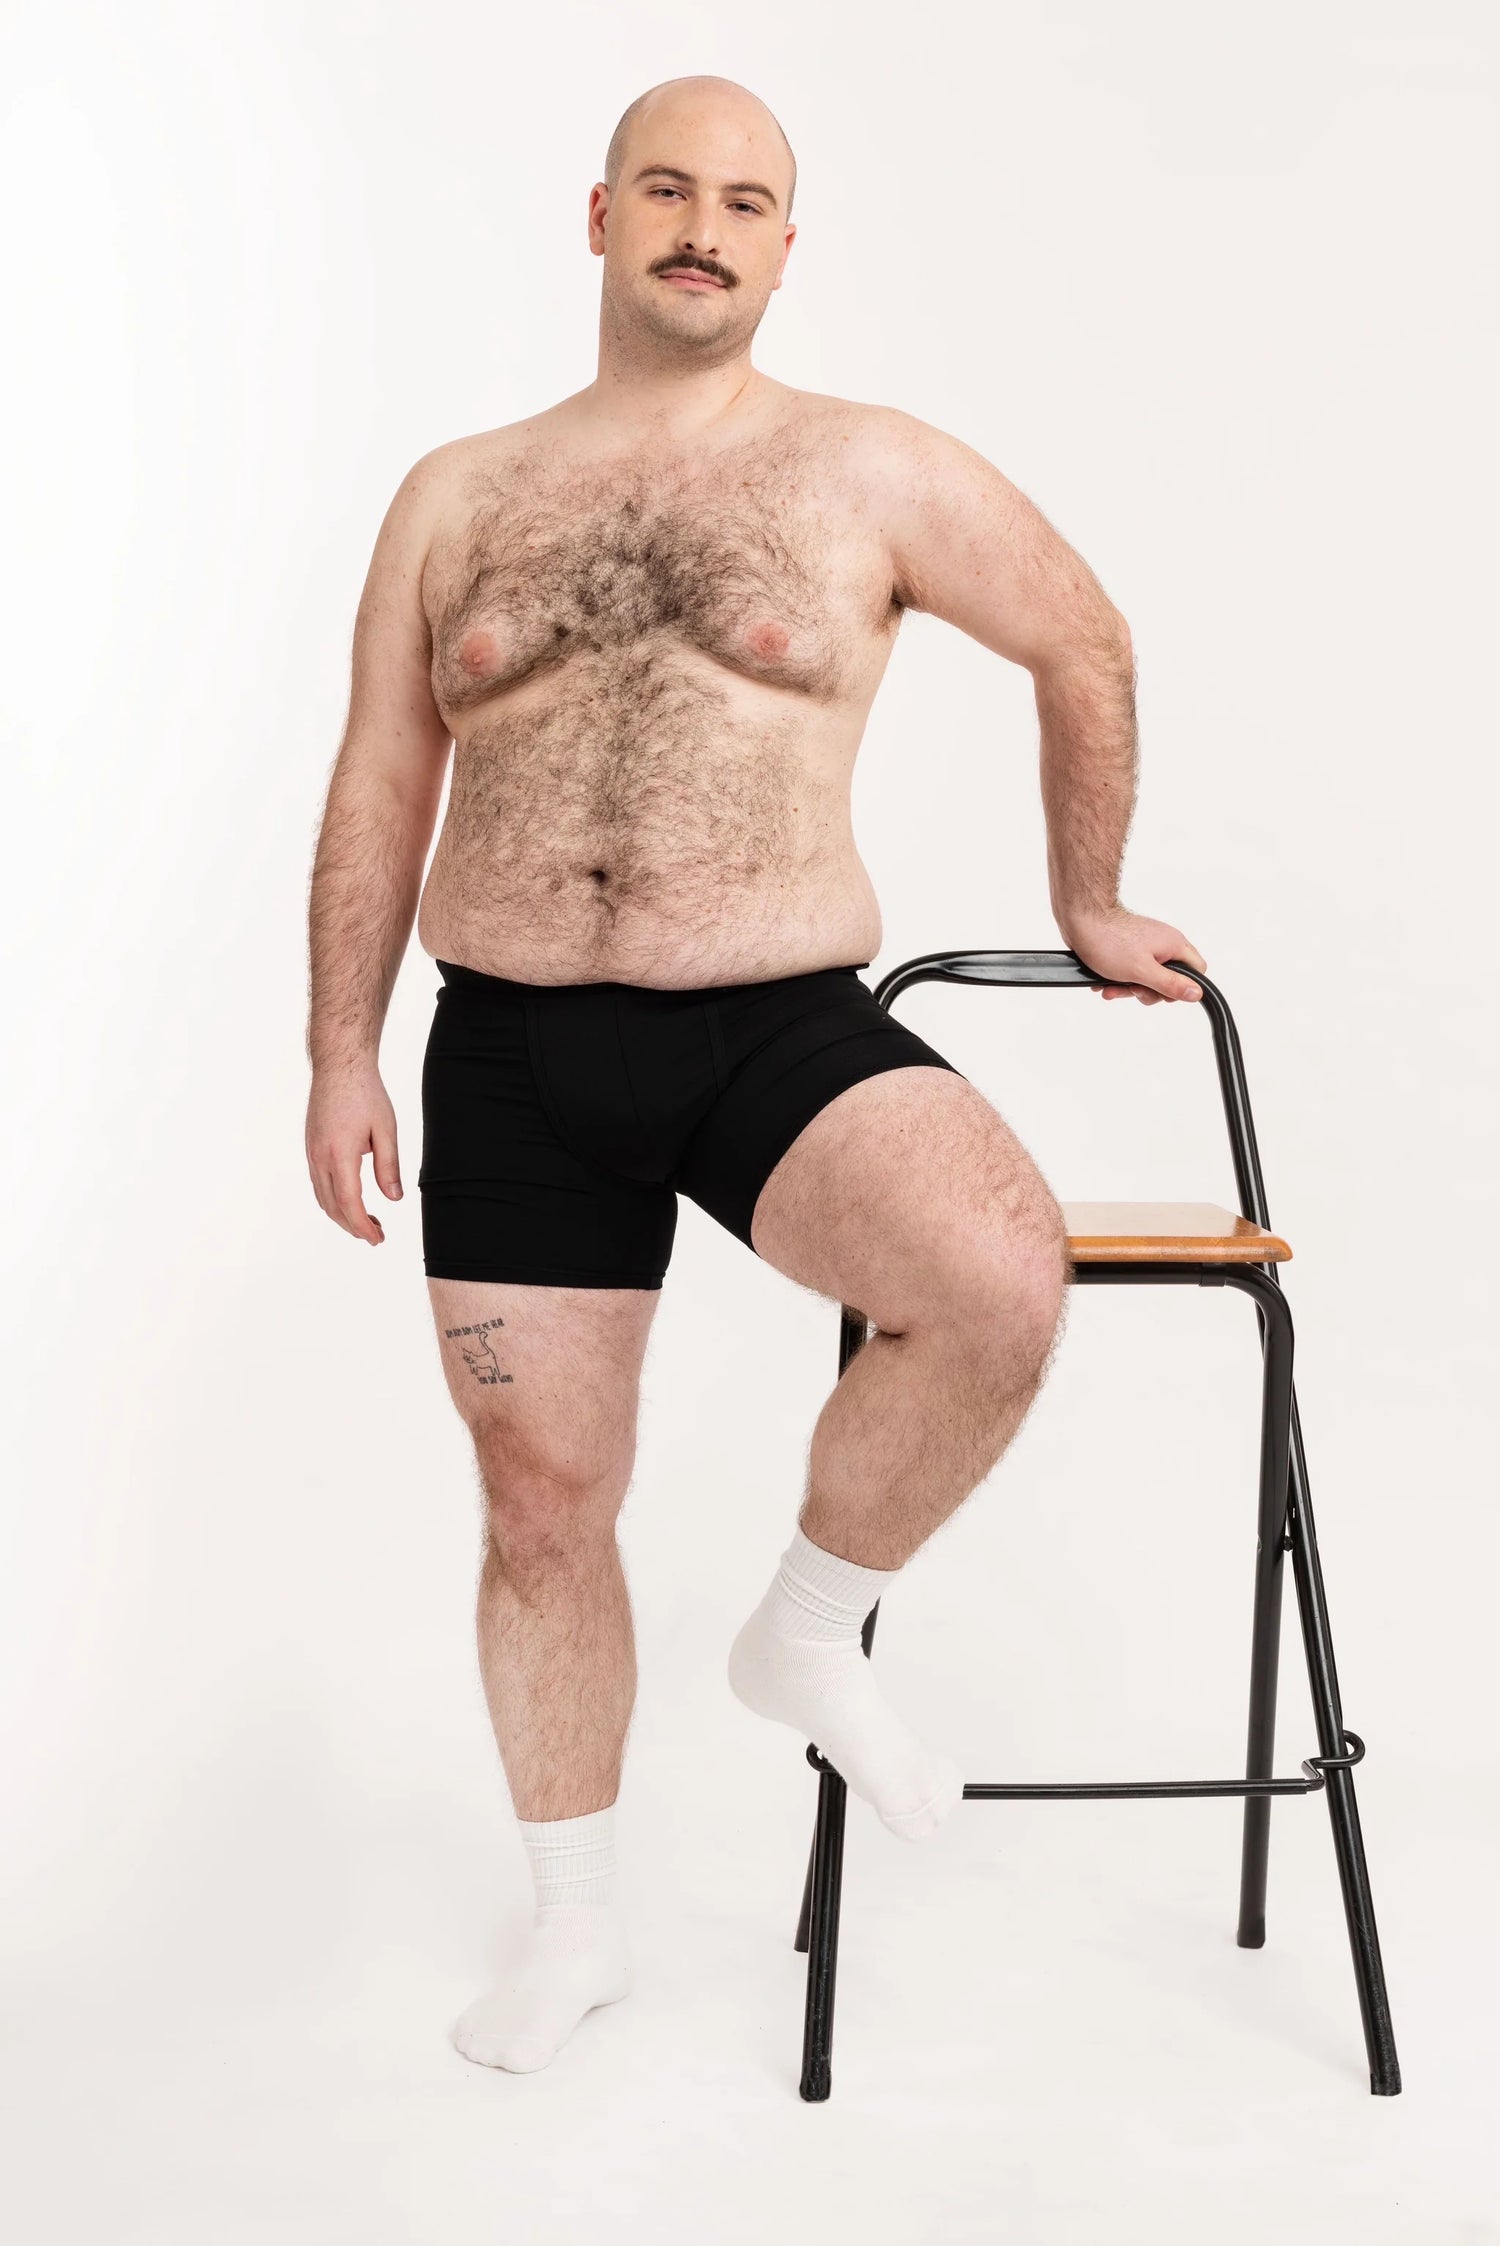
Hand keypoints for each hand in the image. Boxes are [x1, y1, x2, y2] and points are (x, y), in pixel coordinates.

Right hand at [305, 1063, 402, 1243]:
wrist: (339, 1066)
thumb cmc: (365, 1093)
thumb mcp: (386, 1129)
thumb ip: (388, 1165)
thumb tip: (393, 1199)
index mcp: (340, 1154)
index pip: (350, 1203)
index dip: (363, 1226)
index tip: (377, 1239)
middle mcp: (320, 1157)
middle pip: (333, 1207)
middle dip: (354, 1227)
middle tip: (377, 1236)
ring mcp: (312, 1153)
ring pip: (323, 1198)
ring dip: (343, 1215)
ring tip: (367, 1222)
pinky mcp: (311, 1147)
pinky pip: (319, 1184)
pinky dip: (334, 1200)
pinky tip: (351, 1200)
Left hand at [1056, 905, 1206, 1004]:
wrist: (1080, 919)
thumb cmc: (1110, 940)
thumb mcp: (1143, 971)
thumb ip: (1171, 984)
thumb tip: (1197, 993)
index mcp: (1175, 945)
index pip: (1197, 972)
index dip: (1182, 988)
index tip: (1162, 992)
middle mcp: (1164, 944)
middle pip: (1169, 980)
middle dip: (1148, 991)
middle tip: (1132, 989)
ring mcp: (1146, 946)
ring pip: (1147, 978)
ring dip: (1128, 988)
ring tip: (1110, 988)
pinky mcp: (1129, 949)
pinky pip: (1131, 971)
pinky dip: (1118, 980)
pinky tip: (1104, 982)